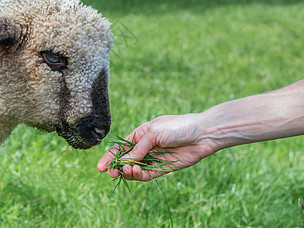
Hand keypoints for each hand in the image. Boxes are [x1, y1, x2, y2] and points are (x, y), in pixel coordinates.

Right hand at [97, 114, 216, 180]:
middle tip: (112, 173)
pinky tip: (137, 172)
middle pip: (126, 160)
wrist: (202, 134)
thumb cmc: (178, 127)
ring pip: (136, 169)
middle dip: (117, 167)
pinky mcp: (164, 168)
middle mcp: (146, 147)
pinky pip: (148, 175)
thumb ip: (139, 148)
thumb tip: (125, 162)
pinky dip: (140, 176)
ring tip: (129, 170)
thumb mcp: (154, 133)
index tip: (100, 167)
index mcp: (141, 134)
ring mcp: (154, 158)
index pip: (121, 147)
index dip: (110, 157)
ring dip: (129, 171)